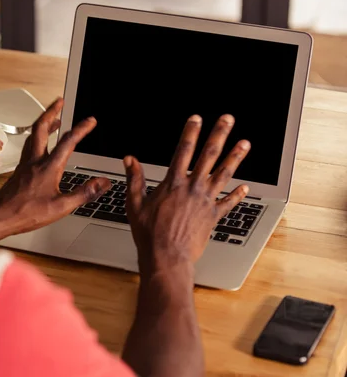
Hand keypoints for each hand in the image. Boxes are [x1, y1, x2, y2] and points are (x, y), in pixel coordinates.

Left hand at [0, 98, 109, 235]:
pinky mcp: (20, 170)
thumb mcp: (61, 207)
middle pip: (42, 128)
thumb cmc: (27, 213)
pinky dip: (37, 137)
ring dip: (44, 122)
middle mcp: (35, 161)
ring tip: (53, 117)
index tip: (91, 120)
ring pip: (34, 135)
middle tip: (60, 101)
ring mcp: (26, 164)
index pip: (68, 142)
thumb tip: (103, 183)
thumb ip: (85, 193)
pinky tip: (40, 143)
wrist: (0, 217)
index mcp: (48, 167)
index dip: (81, 129)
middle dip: (52, 111)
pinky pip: (29, 146)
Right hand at [124, 114, 249, 274]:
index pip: (183, 151)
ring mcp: (205, 202)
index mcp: (173, 183)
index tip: (197, 118)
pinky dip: (237, 195)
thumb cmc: (149, 234)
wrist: (167, 257)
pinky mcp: (213, 217)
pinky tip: (246, 187)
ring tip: (245, 143)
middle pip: (209, 155)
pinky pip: (228, 203)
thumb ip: (135, 179)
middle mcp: (192, 188)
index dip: (190, 132)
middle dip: (219, 135)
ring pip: (224, 174)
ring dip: (235, 157)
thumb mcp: (135, 204)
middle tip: (228, 119)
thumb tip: (129, 160)